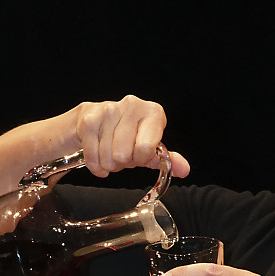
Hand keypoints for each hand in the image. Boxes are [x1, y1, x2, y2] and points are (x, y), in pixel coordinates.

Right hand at [69, 96, 189, 178]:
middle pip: (124, 156)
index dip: (141, 158)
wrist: (94, 120)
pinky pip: (92, 157)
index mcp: (152, 112)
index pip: (146, 148)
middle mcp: (132, 105)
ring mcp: (109, 110)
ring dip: (109, 163)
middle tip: (122, 154)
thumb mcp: (148, 146)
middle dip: (122, 162)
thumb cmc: (126, 135)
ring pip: (108, 158)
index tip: (139, 154)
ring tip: (111, 152)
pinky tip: (99, 157)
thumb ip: (167, 159)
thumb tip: (185, 170)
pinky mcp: (89, 119)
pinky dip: (96, 165)